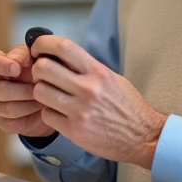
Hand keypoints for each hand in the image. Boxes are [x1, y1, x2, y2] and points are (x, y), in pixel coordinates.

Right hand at [0, 45, 55, 137]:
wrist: (49, 95)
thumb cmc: (37, 69)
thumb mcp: (33, 57)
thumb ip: (23, 54)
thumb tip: (15, 60)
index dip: (0, 65)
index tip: (17, 68)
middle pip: (0, 90)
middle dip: (25, 90)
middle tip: (41, 87)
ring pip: (9, 108)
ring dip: (31, 103)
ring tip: (44, 97)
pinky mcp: (3, 122)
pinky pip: (15, 121)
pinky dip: (31, 115)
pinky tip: (41, 108)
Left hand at [30, 35, 166, 169]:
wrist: (143, 137)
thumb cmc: (127, 106)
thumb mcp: (112, 78)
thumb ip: (86, 67)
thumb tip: (59, 55)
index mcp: (98, 72)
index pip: (63, 46)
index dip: (43, 44)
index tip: (37, 48)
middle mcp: (88, 89)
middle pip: (44, 68)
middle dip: (37, 70)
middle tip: (42, 75)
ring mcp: (80, 111)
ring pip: (40, 92)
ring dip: (41, 92)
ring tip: (51, 95)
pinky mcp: (75, 131)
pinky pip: (46, 115)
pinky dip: (49, 113)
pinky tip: (59, 113)